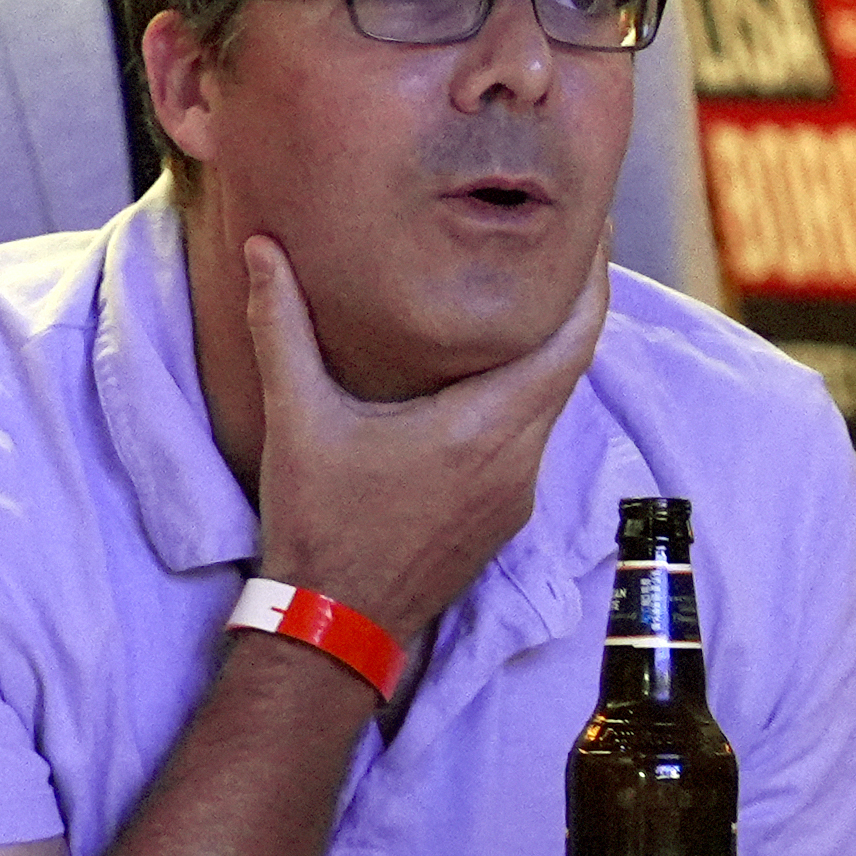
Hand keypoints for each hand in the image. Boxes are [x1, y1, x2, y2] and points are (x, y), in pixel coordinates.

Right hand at [241, 234, 608, 646]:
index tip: (591, 225)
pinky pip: (531, 438)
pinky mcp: (504, 517)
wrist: (332, 629)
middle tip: (559, 241)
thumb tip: (264, 247)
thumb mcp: (297, 418)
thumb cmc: (319, 524)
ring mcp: (517, 494)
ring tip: (524, 294)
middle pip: (572, 364)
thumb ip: (282, 326)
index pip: (573, 339)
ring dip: (547, 350)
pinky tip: (490, 372)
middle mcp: (518, 460)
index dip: (591, 277)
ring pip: (552, 403)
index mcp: (485, 428)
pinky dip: (526, 393)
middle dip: (572, 300)